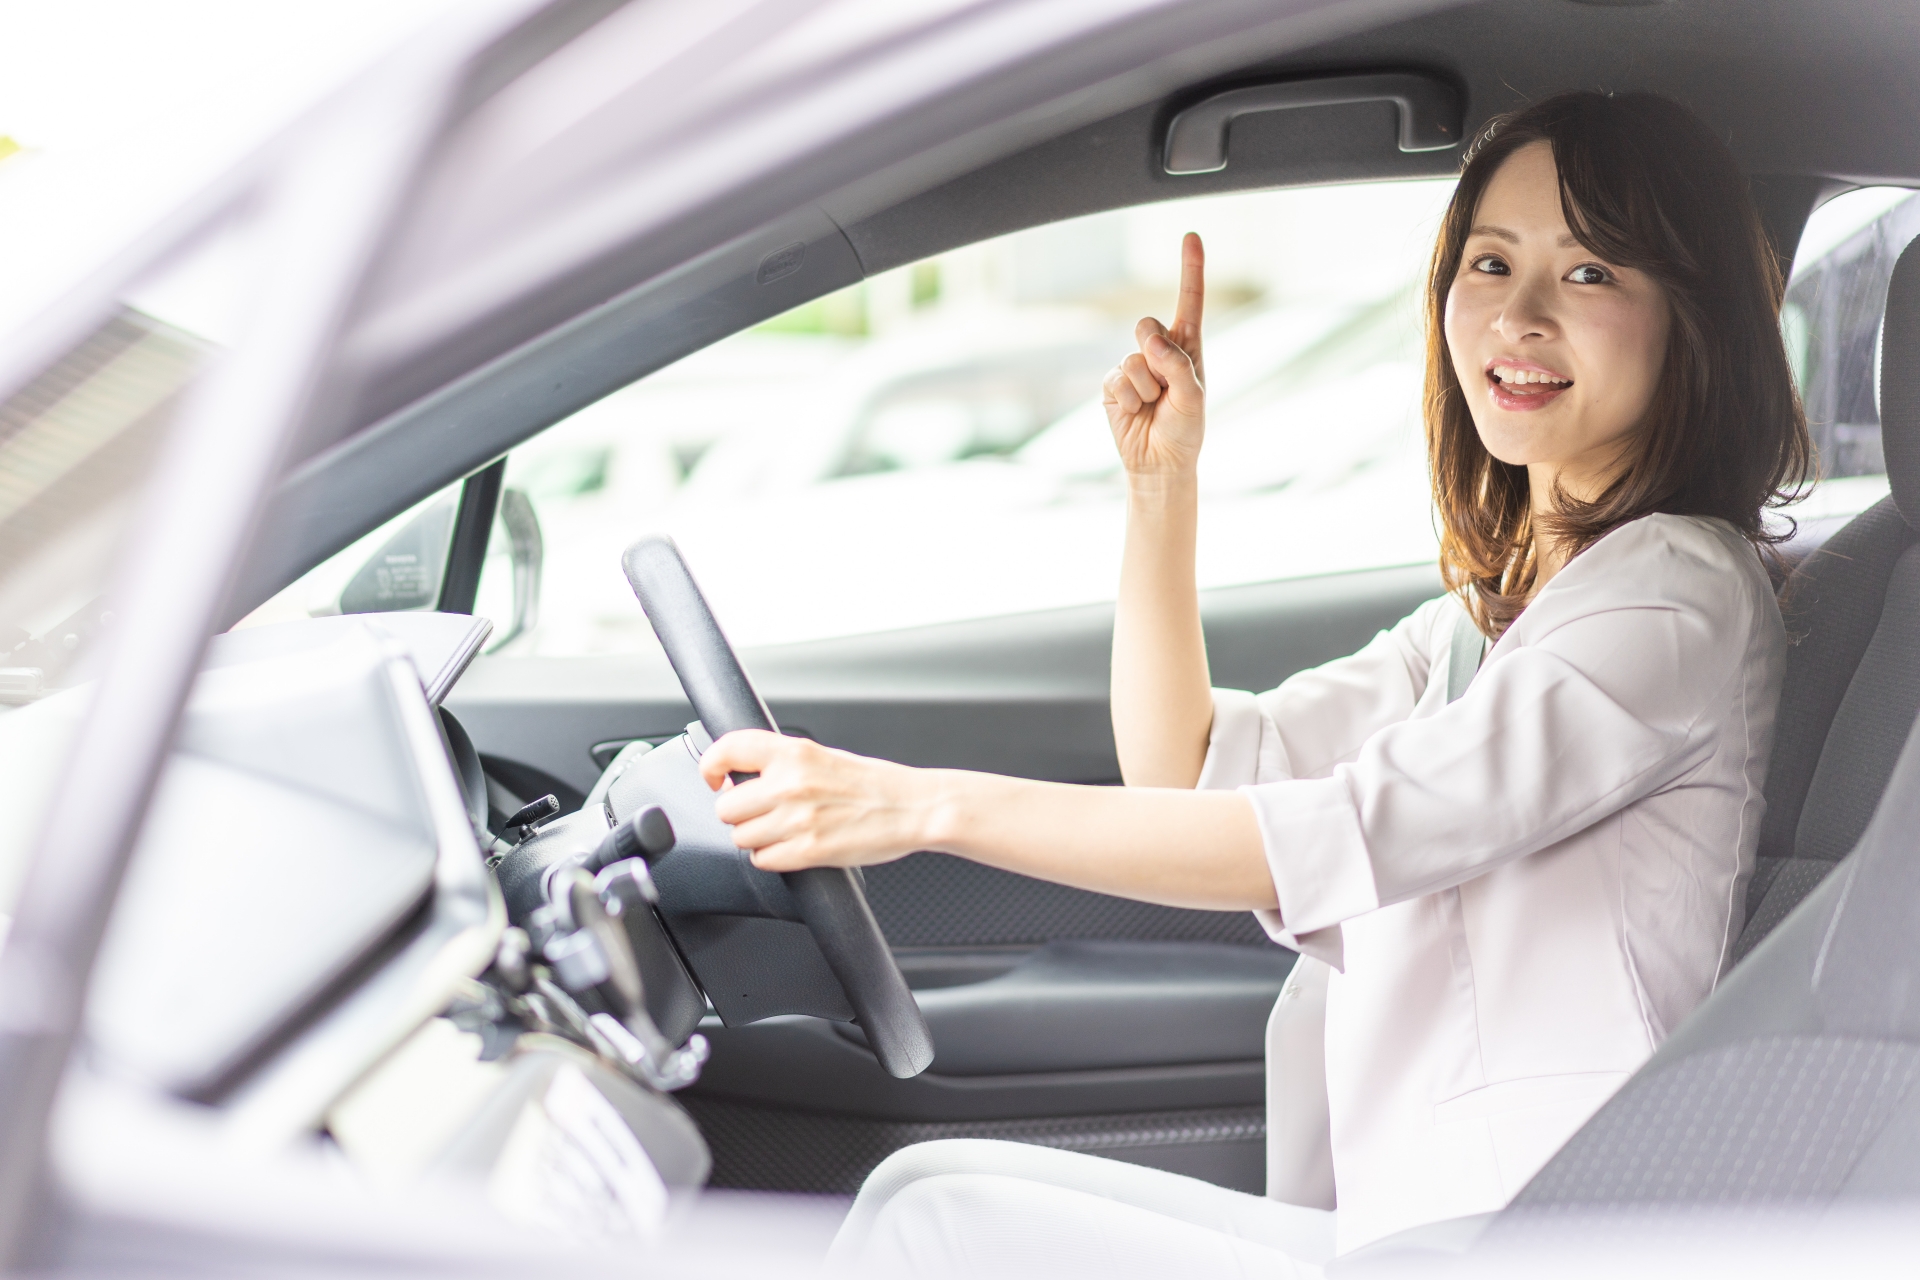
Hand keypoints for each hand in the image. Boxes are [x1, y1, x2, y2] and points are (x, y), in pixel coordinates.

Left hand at [699, 730, 941, 871]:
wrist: (913, 807)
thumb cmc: (873, 783)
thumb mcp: (824, 755)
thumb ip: (783, 762)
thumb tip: (741, 775)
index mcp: (794, 753)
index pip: (728, 749)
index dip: (711, 766)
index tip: (715, 779)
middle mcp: (791, 783)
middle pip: (727, 807)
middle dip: (740, 814)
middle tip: (761, 812)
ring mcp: (798, 819)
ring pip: (741, 837)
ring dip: (756, 838)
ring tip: (783, 831)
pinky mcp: (808, 851)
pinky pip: (763, 860)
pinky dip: (773, 857)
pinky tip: (793, 847)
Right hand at [1103, 232, 1206, 479]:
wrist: (1159, 463)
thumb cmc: (1185, 430)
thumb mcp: (1193, 398)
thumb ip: (1177, 365)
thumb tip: (1149, 340)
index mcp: (1188, 347)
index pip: (1190, 301)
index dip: (1190, 268)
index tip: (1191, 236)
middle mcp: (1160, 350)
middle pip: (1147, 325)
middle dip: (1156, 354)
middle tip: (1165, 387)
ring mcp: (1134, 366)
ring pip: (1133, 358)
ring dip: (1146, 388)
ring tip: (1153, 407)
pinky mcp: (1112, 384)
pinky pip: (1116, 379)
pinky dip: (1128, 400)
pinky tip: (1135, 412)